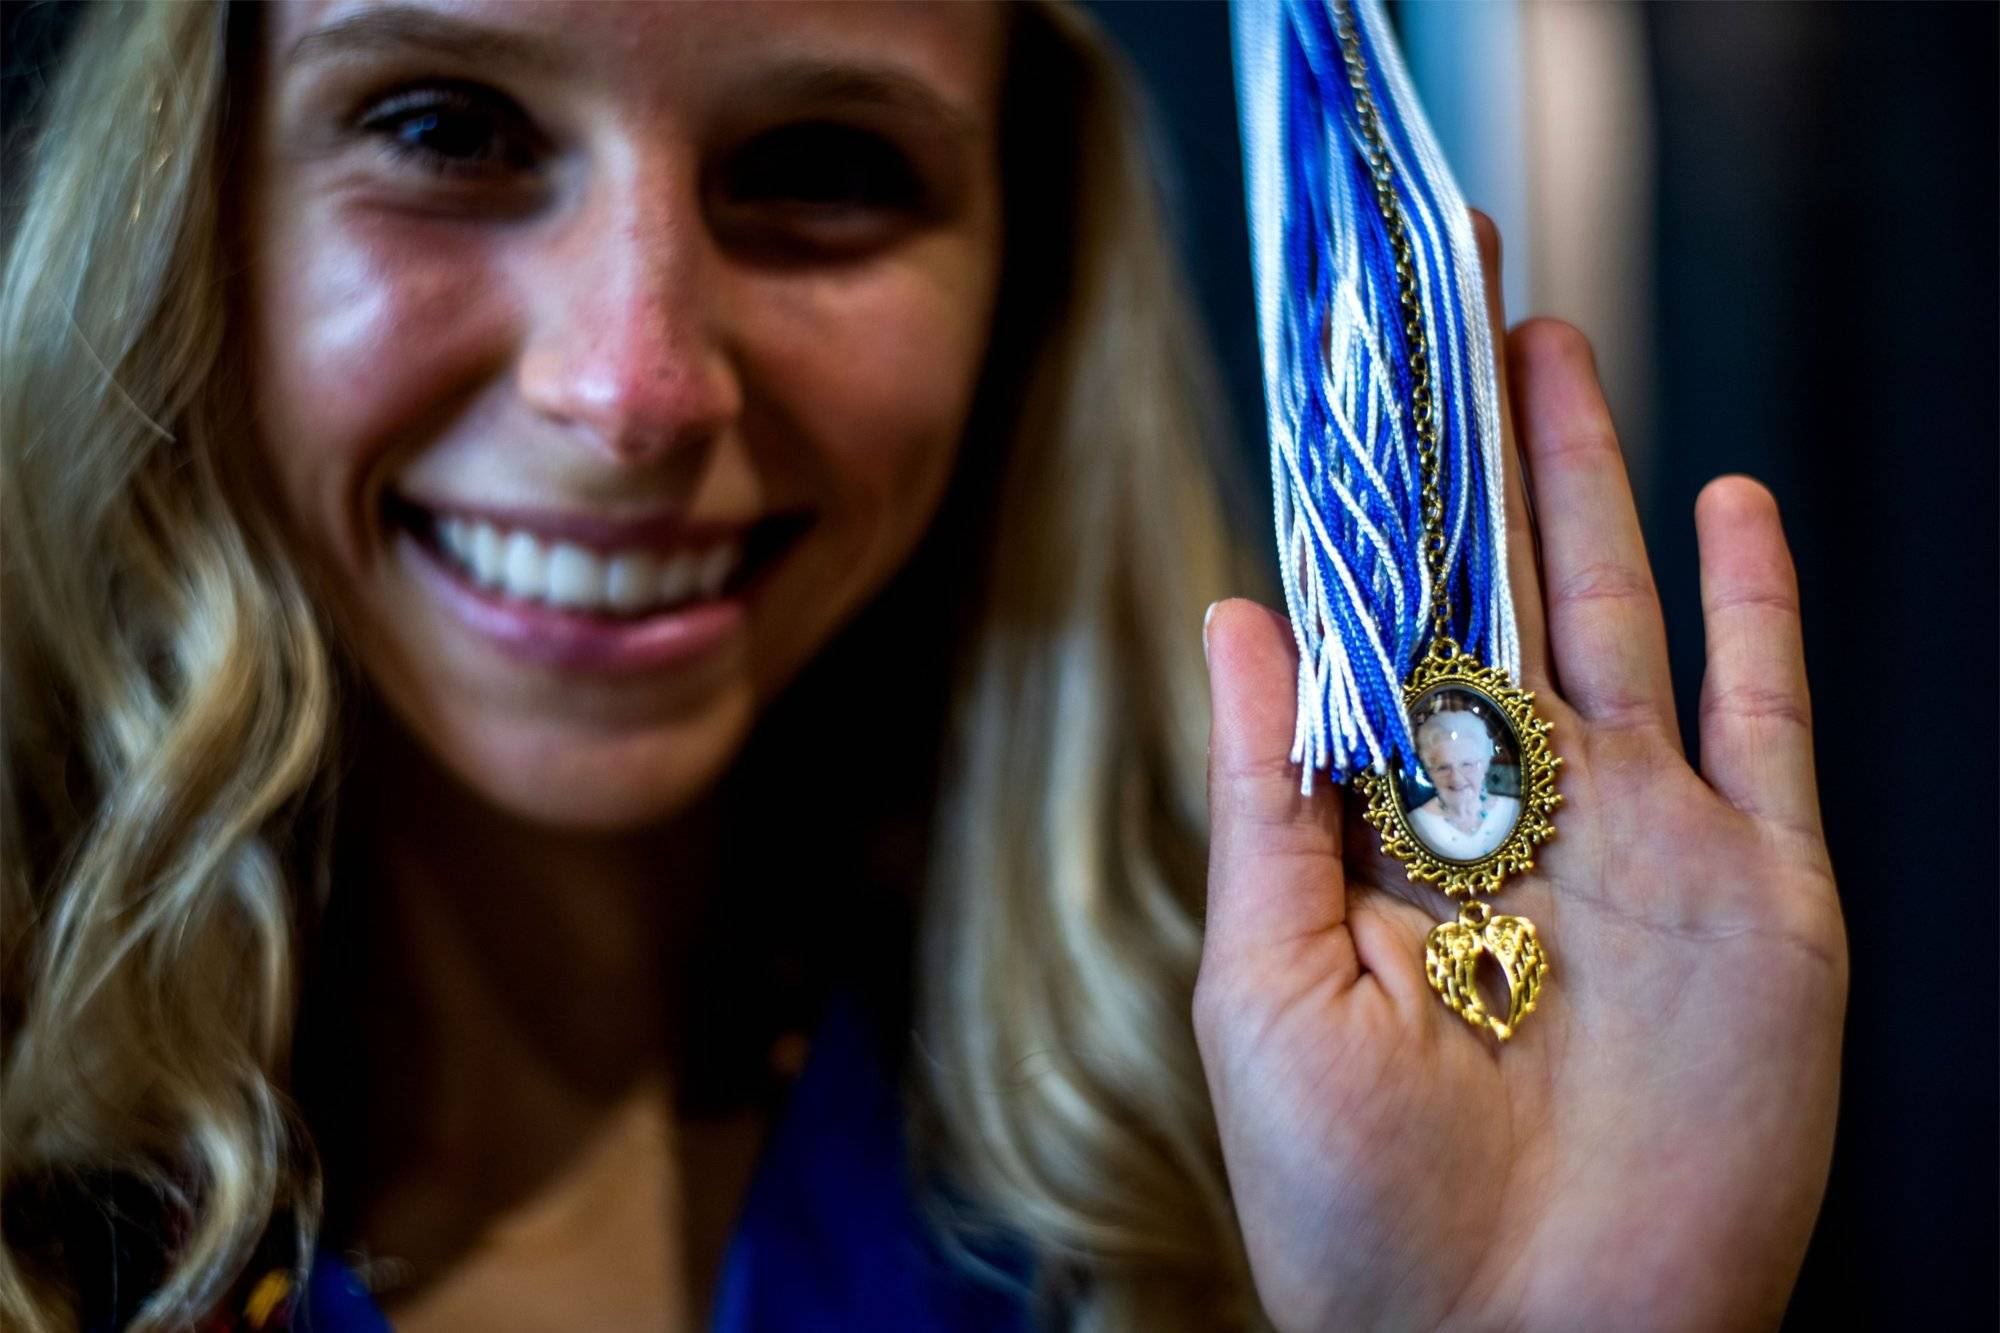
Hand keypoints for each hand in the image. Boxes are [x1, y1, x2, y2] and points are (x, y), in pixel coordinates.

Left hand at [1194, 217, 1845, 1331]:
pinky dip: (1756, 608)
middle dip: (1480, 463)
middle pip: (1498, 595)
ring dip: (1589, 482)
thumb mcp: (1265, 985)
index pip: (1379, 643)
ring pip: (1620, 617)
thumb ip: (1266, 792)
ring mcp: (1644, 845)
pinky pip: (1769, 721)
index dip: (1367, 525)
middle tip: (1455, 320)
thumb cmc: (1354, 1209)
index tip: (1346, 406)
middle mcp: (1516, 821)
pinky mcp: (1761, 895)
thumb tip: (1236, 613)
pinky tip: (1727, 502)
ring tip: (1549, 352)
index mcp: (1392, 839)